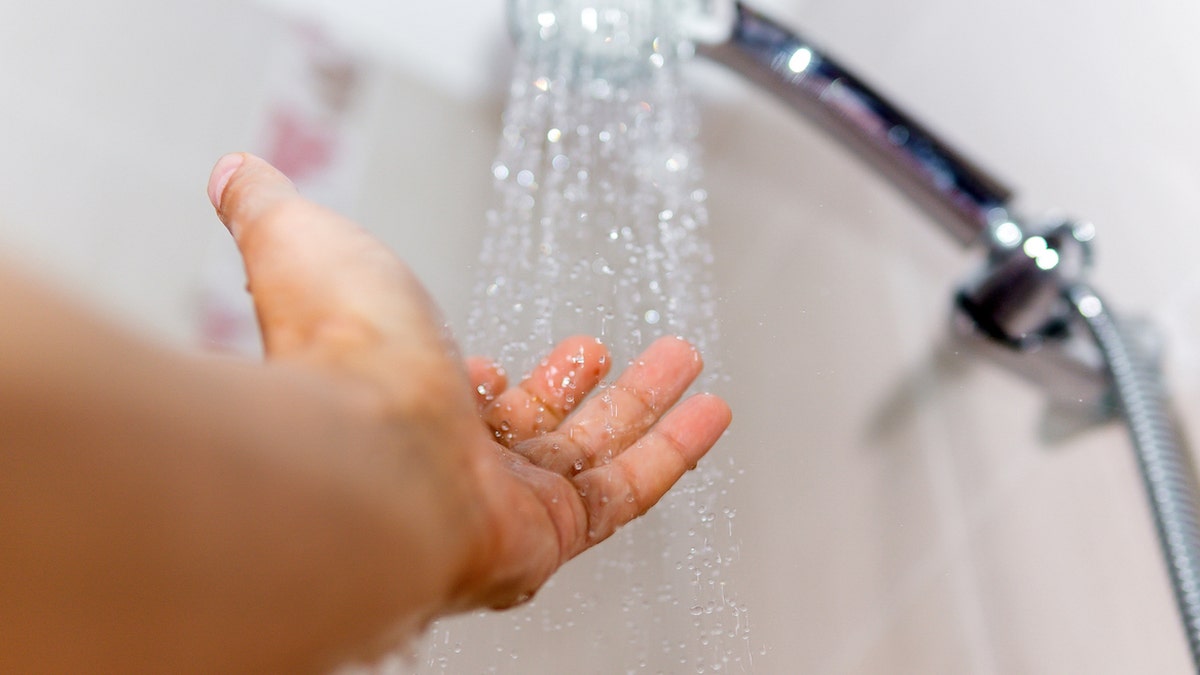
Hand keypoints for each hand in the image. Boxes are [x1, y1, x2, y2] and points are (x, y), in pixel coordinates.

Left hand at [208, 153, 731, 618]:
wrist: (366, 464)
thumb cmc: (337, 361)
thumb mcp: (303, 246)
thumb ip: (275, 212)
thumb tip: (239, 177)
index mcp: (399, 400)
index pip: (449, 396)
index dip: (478, 377)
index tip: (497, 362)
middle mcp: (449, 463)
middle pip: (527, 429)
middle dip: (572, 388)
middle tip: (601, 354)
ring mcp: (501, 502)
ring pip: (591, 457)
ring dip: (642, 408)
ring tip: (684, 365)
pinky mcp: (551, 530)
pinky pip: (626, 492)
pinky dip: (675, 449)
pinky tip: (709, 414)